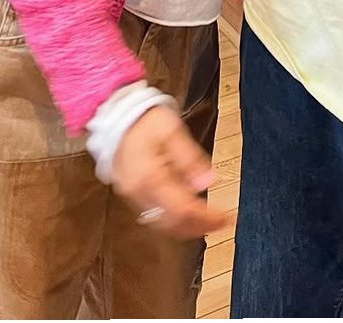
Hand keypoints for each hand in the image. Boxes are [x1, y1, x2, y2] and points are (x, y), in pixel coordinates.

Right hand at [108, 104, 227, 239]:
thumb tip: (207, 181)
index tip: (226, 218)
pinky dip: (172, 220)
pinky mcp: (131, 193)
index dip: (206, 217)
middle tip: (221, 222)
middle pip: (172, 222)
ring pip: (161, 223)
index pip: (183, 208)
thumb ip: (189, 157)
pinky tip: (185, 216)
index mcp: (149, 176)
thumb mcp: (172, 130)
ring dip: (186, 227)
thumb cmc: (144, 119)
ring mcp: (132, 195)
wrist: (116, 115)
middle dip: (199, 226)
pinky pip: (152, 215)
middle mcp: (138, 191)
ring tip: (207, 222)